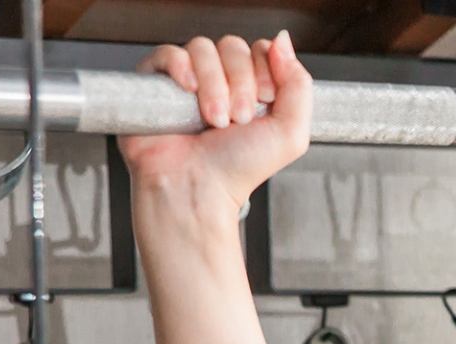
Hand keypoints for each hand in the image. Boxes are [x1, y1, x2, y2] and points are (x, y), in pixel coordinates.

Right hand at [118, 33, 311, 223]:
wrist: (197, 189)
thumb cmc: (238, 170)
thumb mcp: (290, 133)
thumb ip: (299, 86)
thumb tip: (283, 42)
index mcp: (251, 88)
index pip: (261, 50)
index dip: (265, 70)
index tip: (265, 102)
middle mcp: (220, 81)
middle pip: (234, 46)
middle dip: (241, 83)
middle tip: (238, 119)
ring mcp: (188, 79)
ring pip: (204, 48)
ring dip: (214, 85)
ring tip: (213, 120)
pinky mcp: (156, 81)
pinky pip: (169, 52)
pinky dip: (182, 67)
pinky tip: (188, 91)